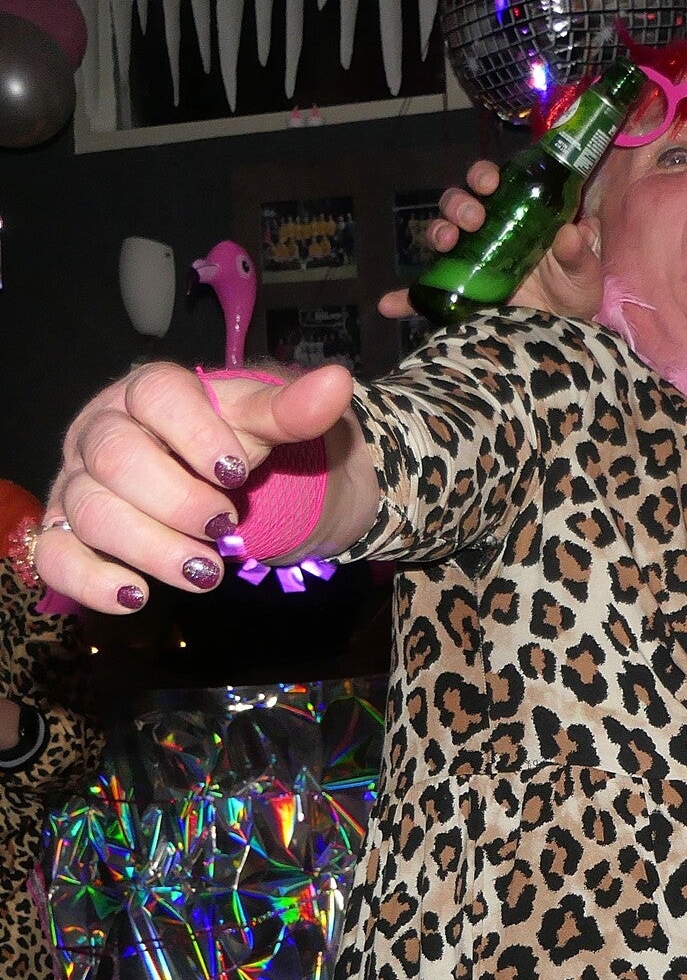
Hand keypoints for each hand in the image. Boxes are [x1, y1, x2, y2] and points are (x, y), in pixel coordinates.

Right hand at [39, 361, 358, 612]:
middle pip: (116, 458)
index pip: (157, 396)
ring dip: (152, 548)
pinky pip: (56, 557)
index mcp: (149, 394)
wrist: (219, 487)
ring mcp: (80, 484)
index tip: (238, 472)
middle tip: (226, 526)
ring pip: (90, 511)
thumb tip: (337, 384)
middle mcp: (102, 432)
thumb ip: (294, 411)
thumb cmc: (233, 447)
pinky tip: (136, 595)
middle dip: (176, 500)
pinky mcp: (68, 534)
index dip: (196, 434)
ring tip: (206, 572)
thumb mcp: (267, 427)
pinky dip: (91, 580)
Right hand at [378, 158, 603, 321]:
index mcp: (514, 215)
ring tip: (448, 244)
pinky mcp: (459, 294)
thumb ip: (580, 254)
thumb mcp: (584, 273)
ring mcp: (469, 262)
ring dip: (439, 233)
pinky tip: (389, 305)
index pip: (492, 184)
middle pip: (459, 205)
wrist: (563, 332)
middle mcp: (486, 233)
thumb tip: (572, 233)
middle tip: (473, 219)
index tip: (490, 183)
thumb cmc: (573, 292)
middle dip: (459, 205)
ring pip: (441, 236)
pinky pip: (425, 295)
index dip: (484, 176)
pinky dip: (405, 299)